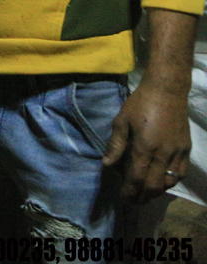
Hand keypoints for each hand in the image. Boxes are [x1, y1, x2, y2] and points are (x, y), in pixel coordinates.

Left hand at [102, 79, 190, 202]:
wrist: (167, 91)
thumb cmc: (140, 104)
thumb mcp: (121, 121)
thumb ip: (115, 145)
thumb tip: (106, 164)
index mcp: (145, 147)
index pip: (136, 178)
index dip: (129, 191)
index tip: (123, 199)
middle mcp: (163, 153)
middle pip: (154, 185)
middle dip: (142, 197)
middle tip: (133, 201)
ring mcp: (178, 152)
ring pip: (169, 182)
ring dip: (157, 191)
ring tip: (145, 194)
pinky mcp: (186, 149)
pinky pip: (180, 173)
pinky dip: (171, 181)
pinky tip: (162, 181)